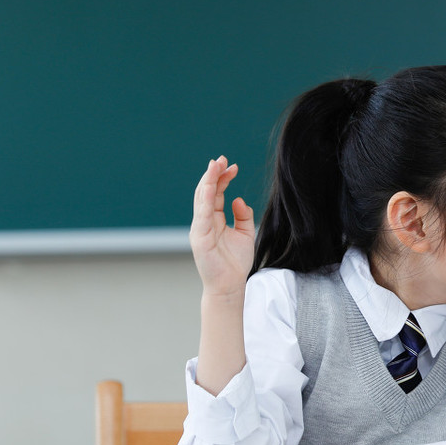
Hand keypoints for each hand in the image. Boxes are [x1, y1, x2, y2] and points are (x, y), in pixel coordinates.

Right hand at [189, 157, 255, 296]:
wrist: (230, 285)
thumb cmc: (235, 262)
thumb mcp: (245, 233)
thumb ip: (244, 215)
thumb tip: (239, 199)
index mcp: (214, 220)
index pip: (215, 193)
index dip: (223, 178)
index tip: (233, 166)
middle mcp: (204, 221)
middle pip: (206, 191)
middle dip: (214, 174)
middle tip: (222, 159)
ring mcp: (200, 228)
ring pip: (201, 199)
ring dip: (208, 180)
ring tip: (215, 165)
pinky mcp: (199, 237)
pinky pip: (201, 214)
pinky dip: (204, 198)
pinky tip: (209, 186)